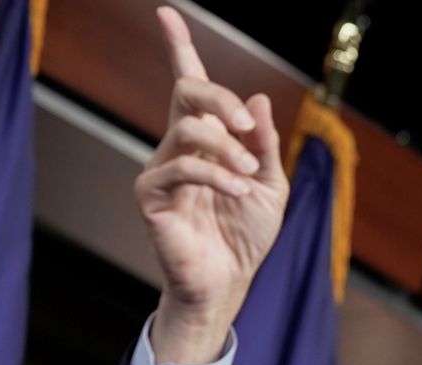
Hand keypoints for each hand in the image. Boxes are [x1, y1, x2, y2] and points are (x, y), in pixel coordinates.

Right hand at [136, 6, 289, 364]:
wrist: (230, 282)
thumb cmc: (245, 235)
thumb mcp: (271, 185)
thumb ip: (264, 145)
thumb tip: (257, 100)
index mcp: (205, 139)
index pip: (188, 84)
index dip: (179, 48)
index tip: (167, 15)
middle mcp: (177, 146)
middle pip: (188, 91)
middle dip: (222, 101)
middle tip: (251, 130)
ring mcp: (161, 169)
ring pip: (189, 129)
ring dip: (228, 150)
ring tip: (248, 177)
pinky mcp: (151, 196)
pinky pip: (182, 168)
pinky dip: (217, 176)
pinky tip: (237, 193)